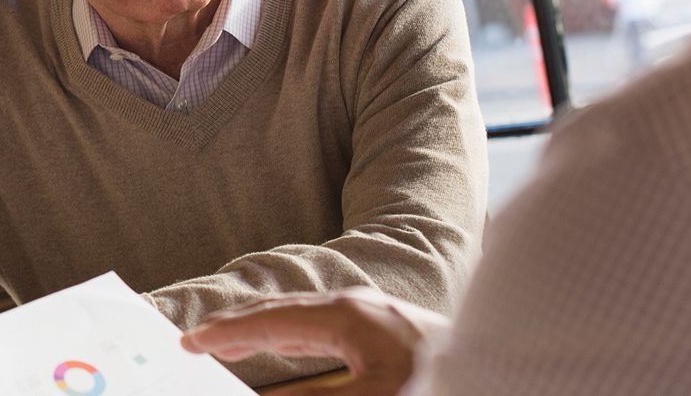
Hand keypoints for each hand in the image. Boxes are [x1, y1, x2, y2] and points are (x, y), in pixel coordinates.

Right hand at [179, 288, 449, 395]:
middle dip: (238, 326)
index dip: (228, 332)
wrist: (500, 372)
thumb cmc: (436, 383)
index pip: (271, 321)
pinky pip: (324, 325)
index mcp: (346, 316)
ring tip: (230, 342)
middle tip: (198, 338)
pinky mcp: (387, 330)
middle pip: (282, 312)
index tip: (190, 341)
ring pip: (302, 318)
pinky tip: (285, 345)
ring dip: (263, 330)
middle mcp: (356, 307)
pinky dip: (291, 334)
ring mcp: (372, 315)